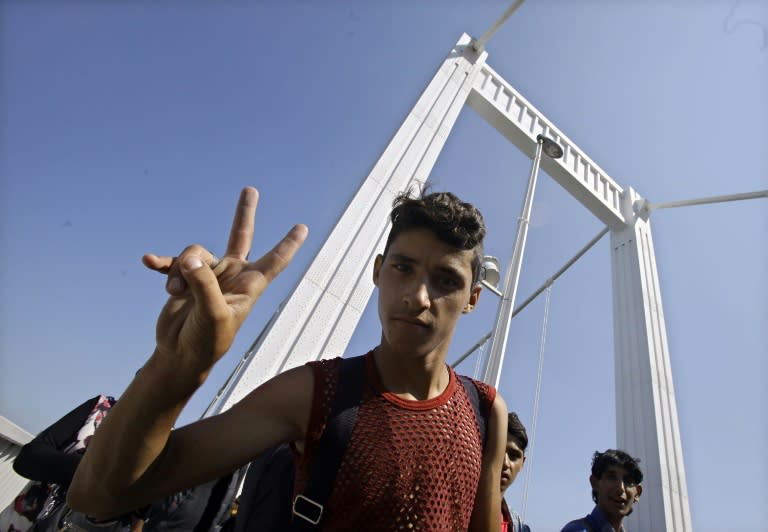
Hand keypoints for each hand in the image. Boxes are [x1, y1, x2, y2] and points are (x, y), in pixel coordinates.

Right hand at [142, 187, 306, 372]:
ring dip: (181, 269)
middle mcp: (230, 275)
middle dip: (244, 213)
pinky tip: (149, 262)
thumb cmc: (207, 341)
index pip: (274, 260)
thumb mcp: (213, 315)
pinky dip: (162, 263)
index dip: (288, 244)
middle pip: (241, 236)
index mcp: (248, 284)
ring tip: (175, 292)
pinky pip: (172, 263)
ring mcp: (207, 276)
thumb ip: (204, 285)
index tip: (303, 227)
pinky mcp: (183, 280)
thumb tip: (190, 260)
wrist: (180, 355)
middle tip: (250, 190)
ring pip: (195, 253)